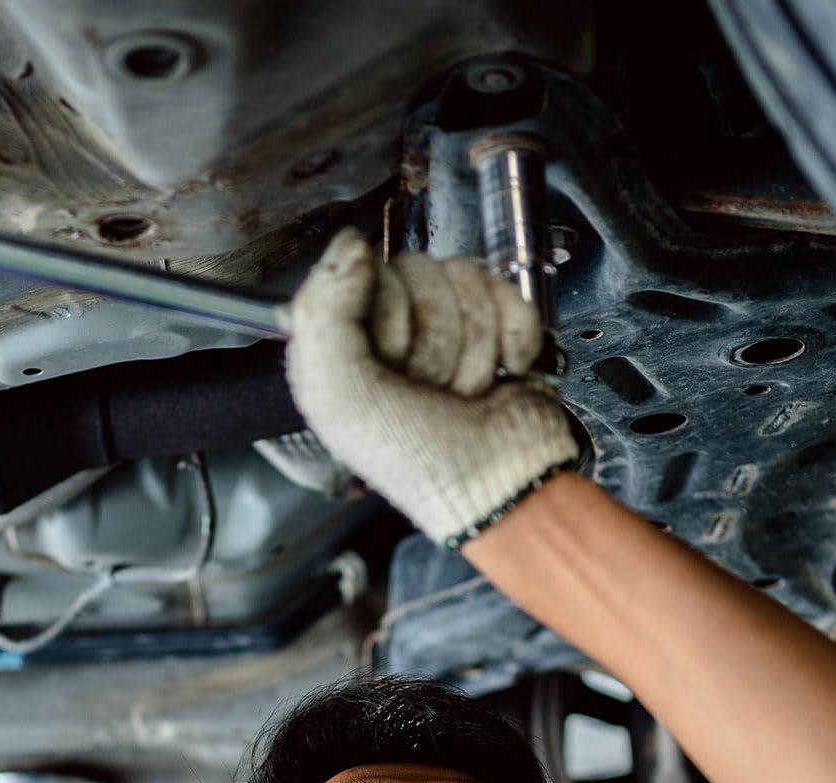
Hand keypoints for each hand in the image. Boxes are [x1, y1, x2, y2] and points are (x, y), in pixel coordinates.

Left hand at [284, 229, 578, 549]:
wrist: (498, 485)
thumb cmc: (417, 461)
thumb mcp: (340, 396)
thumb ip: (323, 314)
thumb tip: (349, 244)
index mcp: (341, 342)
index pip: (362, 271)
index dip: (385, 318)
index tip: (389, 366)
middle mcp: (389, 330)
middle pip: (416, 270)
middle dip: (432, 339)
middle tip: (428, 388)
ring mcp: (446, 326)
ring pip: (464, 277)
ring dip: (472, 346)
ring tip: (461, 392)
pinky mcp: (497, 326)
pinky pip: (506, 290)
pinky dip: (512, 336)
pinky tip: (503, 373)